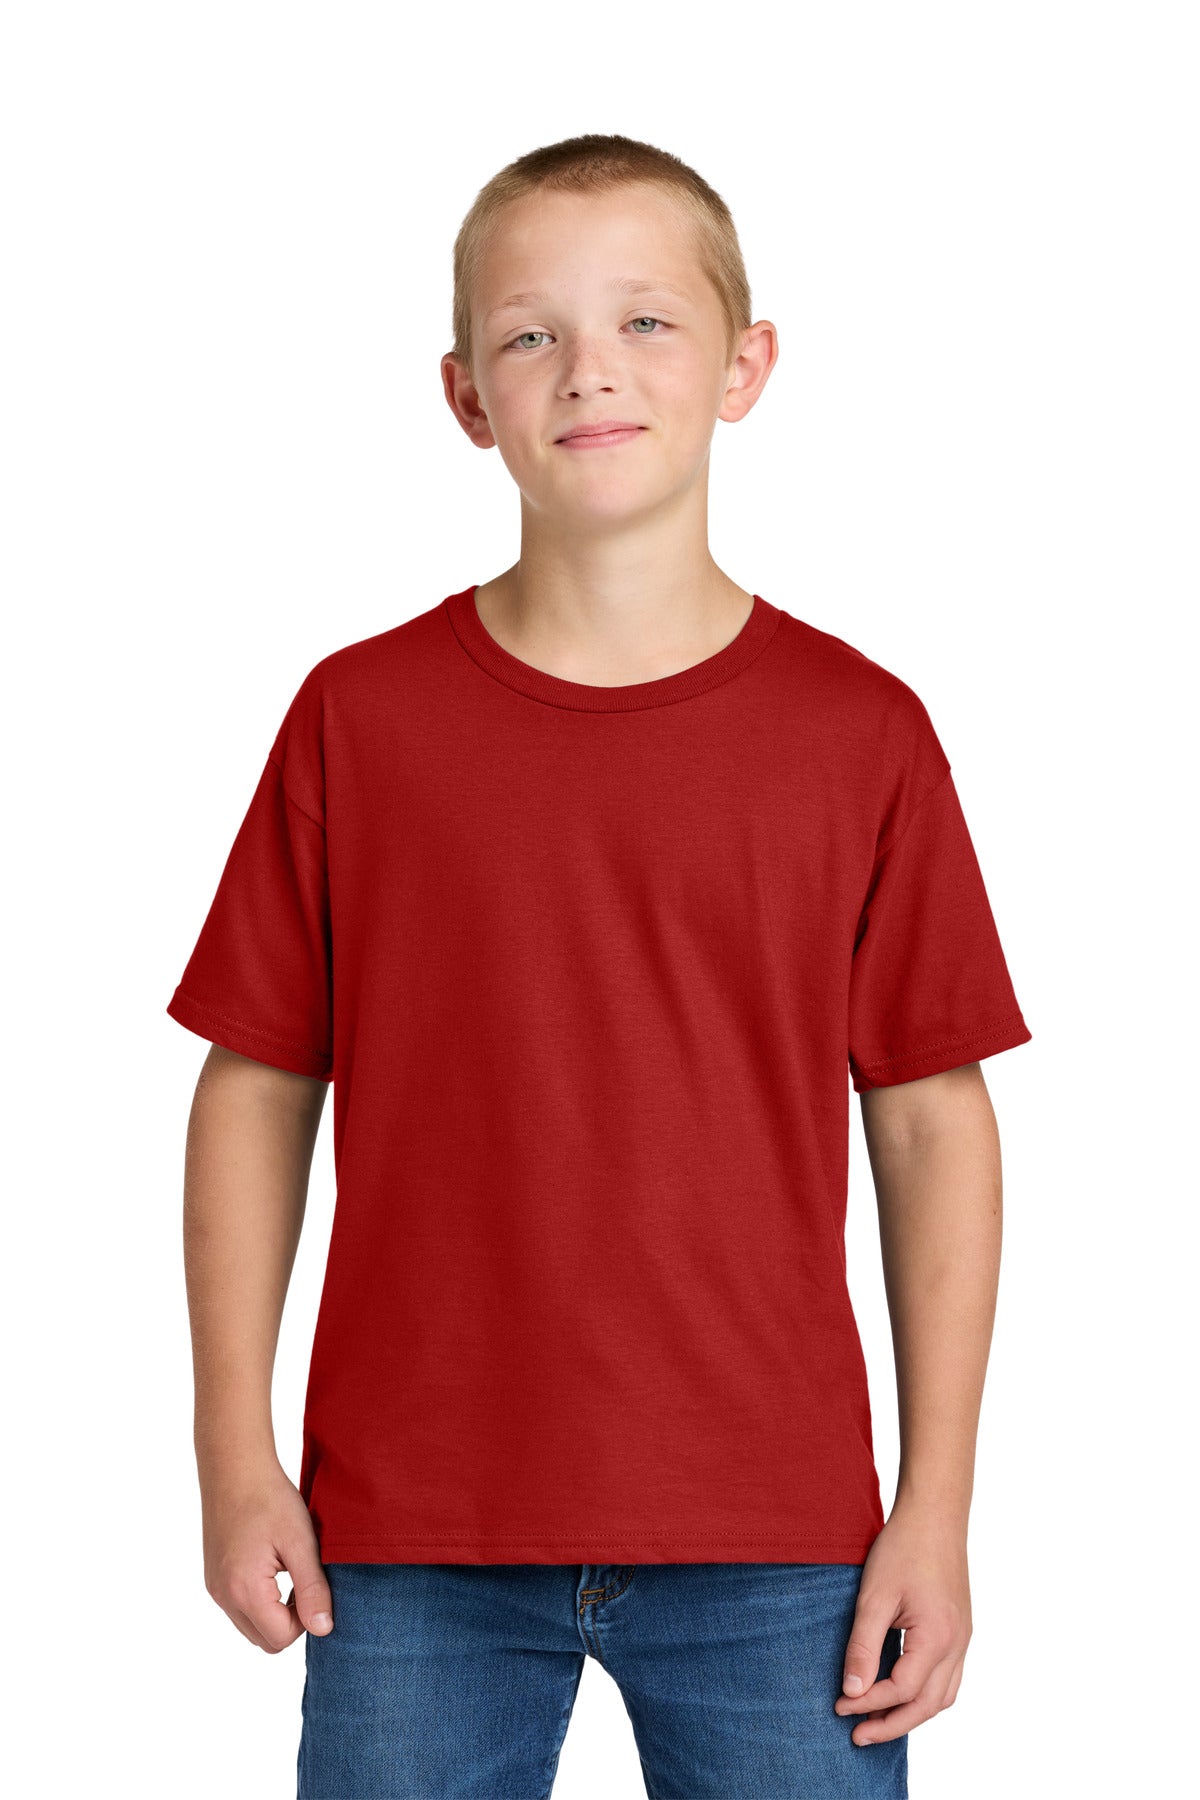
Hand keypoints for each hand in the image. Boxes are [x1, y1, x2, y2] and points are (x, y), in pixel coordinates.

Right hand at [201, 1461, 333, 1651]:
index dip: (306, 1620)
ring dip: (275, 1613)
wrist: (235, 1467)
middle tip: (306, 1582)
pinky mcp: (213, 1579)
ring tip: (290, 1572)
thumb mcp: (301, 1542)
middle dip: (290, 1622)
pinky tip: (273, 1567)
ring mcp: (215, 1589)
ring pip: (251, 1627)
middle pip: (264, 1640)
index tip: (316, 1586)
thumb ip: (312, 1588)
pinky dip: (260, 1601)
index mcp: (244, 1590)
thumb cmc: (270, 1499)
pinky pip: (239, 1609)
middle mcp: (224, 1596)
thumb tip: (323, 1629)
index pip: (281, 1638)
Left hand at [833, 1504, 971, 1745]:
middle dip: (892, 1725)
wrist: (935, 1514)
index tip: (839, 1707)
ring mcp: (963, 1639)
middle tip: (857, 1737)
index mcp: (938, 1637)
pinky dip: (926, 1696)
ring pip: (943, 1697)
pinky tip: (903, 1694)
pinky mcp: (961, 1630)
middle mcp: (957, 1645)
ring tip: (877, 1723)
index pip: (902, 1690)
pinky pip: (949, 1678)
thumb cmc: (903, 1548)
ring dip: (911, 1715)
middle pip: (927, 1705)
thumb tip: (852, 1691)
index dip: (869, 1704)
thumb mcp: (874, 1596)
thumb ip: (863, 1646)